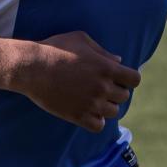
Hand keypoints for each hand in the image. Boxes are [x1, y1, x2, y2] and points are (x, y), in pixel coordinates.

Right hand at [11, 31, 140, 132]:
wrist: (32, 67)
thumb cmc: (56, 48)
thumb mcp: (81, 40)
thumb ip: (103, 51)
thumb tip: (119, 61)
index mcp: (106, 68)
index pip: (135, 79)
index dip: (128, 78)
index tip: (118, 76)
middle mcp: (102, 87)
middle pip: (124, 96)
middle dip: (115, 91)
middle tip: (101, 86)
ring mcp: (90, 103)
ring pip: (113, 112)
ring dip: (106, 105)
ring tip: (94, 98)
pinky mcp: (77, 116)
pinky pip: (98, 126)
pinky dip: (96, 120)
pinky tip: (87, 110)